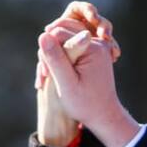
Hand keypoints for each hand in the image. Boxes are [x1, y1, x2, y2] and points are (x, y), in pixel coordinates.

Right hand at [36, 14, 138, 146]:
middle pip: (62, 32)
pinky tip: (55, 74)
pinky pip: (71, 46)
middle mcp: (97, 41)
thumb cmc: (85, 104)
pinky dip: (61, 58)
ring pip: (64, 38)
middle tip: (46, 75)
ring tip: (49, 76)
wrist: (103, 114)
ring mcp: (96, 45)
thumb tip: (43, 35)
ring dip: (54, 54)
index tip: (46, 74)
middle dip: (50, 51)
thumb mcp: (67, 84)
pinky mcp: (92, 51)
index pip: (59, 34)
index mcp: (93, 47)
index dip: (47, 52)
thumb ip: (56, 59)